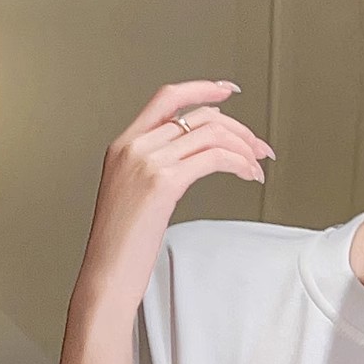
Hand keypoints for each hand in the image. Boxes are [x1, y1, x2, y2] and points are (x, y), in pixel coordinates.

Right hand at [76, 80, 273, 317]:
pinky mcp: (162, 182)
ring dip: (244, 147)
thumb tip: (188, 161)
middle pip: (198, 115)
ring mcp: (146, 162)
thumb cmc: (119, 246)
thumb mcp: (130, 194)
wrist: (106, 275)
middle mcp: (133, 146)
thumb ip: (152, 169)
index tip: (228, 90)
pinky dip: (239, 163)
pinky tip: (248, 175)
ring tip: (256, 166)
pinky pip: (214, 157)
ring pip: (211, 133)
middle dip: (237, 128)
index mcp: (122, 145)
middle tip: (258, 147)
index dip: (201, 88)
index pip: (166, 99)